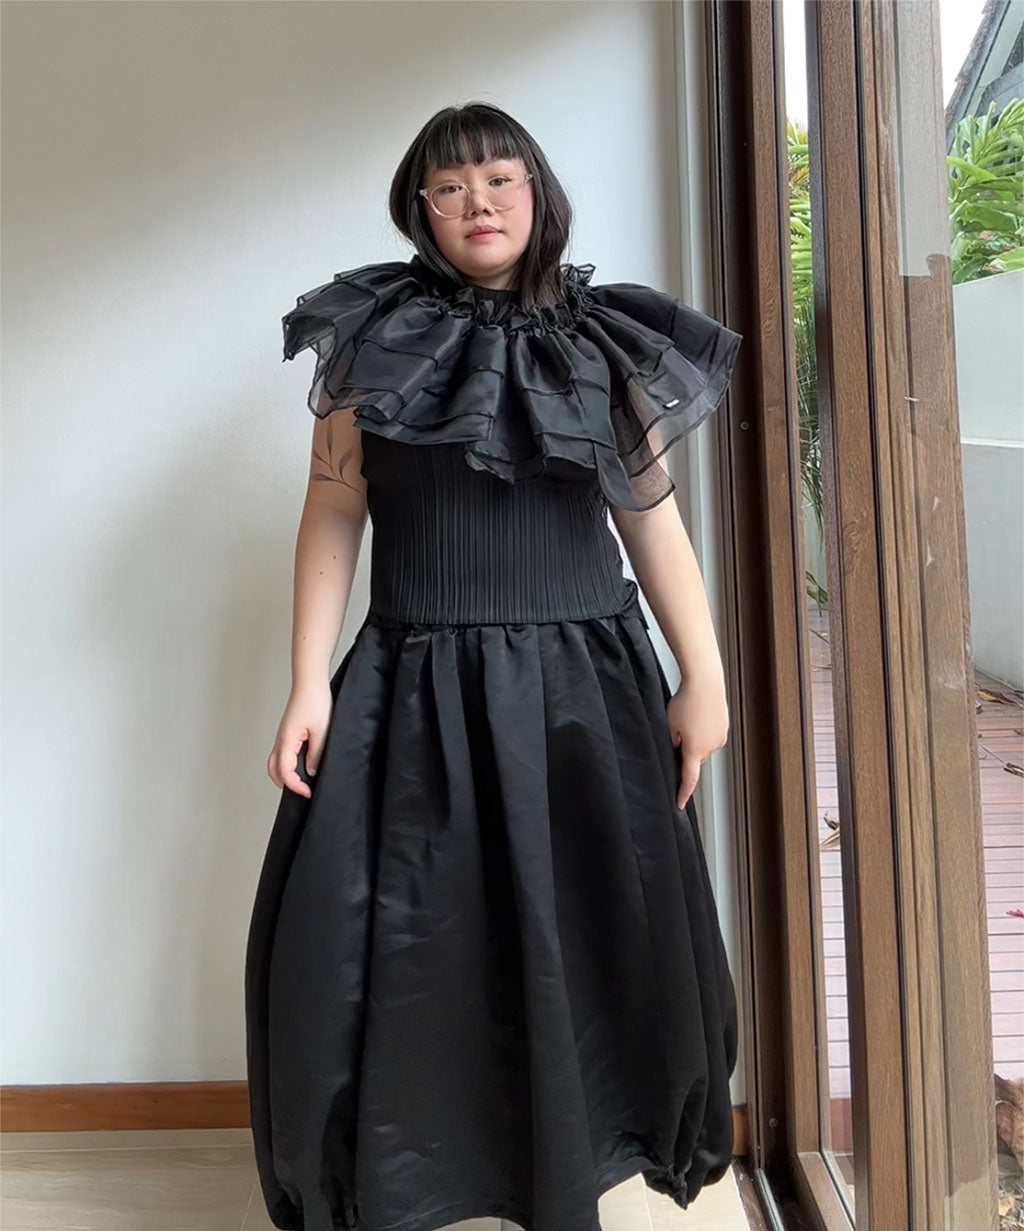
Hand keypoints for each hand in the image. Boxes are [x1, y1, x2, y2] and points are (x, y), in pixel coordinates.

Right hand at [267, 681, 333, 798]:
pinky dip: (287, 764)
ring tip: (302, 781)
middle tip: (303, 791)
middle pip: (274, 770)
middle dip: (286, 784)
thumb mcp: (322, 731)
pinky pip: (282, 753)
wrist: (310, 682)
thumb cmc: (315, 701)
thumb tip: (312, 771)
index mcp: (287, 740)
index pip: (285, 771)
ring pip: (275, 762)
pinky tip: (302, 764)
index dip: (295, 785)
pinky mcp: (288, 731)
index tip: (308, 792)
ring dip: (285, 774)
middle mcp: (281, 739)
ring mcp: (283, 735)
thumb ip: (316, 753)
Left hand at [666, 670, 728, 808]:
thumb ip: (672, 743)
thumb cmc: (686, 701)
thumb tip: (678, 751)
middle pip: (695, 760)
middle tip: (676, 733)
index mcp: (695, 750)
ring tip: (687, 718)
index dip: (683, 793)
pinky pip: (710, 736)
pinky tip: (697, 715)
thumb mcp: (669, 725)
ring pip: (703, 747)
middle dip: (685, 753)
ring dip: (694, 740)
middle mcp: (711, 746)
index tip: (680, 804)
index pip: (688, 779)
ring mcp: (720, 736)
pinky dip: (703, 731)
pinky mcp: (724, 726)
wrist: (705, 681)